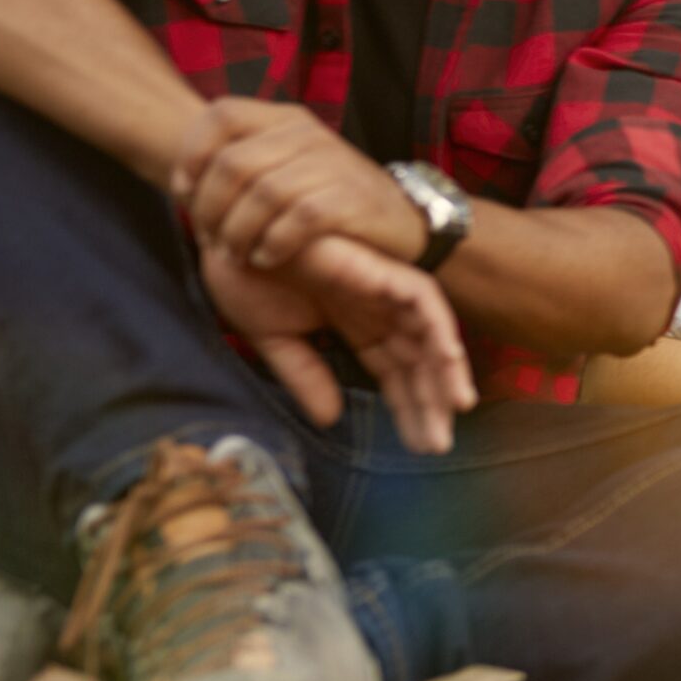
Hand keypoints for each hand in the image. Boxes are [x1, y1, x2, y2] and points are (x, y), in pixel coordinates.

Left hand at [174, 98, 427, 270]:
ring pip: (262, 193)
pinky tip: (266, 257)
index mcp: (287, 119)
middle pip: (233, 162)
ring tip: (236, 254)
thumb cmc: (335, 200)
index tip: (183, 191)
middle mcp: (308, 135)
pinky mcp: (353, 201)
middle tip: (210, 239)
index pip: (222, 114)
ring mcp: (334, 165)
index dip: (191, 152)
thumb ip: (247, 163)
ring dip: (237, 232)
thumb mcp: (293, 165)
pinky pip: (299, 219)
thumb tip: (183, 185)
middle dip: (209, 208)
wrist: (406, 222)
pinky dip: (273, 242)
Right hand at [201, 234, 476, 451]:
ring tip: (452, 412)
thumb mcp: (275, 338)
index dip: (409, 408)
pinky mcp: (383, 269)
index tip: (420, 444)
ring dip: (444, 373)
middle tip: (437, 444)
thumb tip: (330, 419)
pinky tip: (449, 363)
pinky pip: (425, 300)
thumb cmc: (247, 275)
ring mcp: (382, 289)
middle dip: (430, 403)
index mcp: (356, 325)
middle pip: (418, 363)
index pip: (395, 374)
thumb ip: (305, 375)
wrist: (228, 235)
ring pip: (430, 336)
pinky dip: (440, 330)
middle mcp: (377, 309)